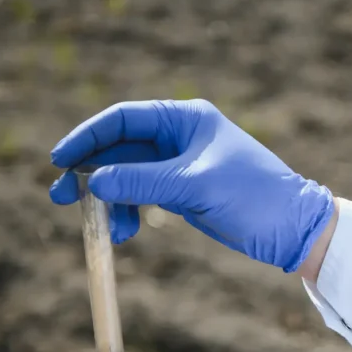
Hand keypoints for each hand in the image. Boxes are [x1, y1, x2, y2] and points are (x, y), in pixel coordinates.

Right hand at [48, 99, 335, 272]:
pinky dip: (127, 213)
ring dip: (108, 200)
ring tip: (103, 228)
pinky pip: (141, 196)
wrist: (292, 230)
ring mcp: (179, 166)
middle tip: (59, 198)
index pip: (124, 118)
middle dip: (89, 173)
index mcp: (186, 119)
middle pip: (119, 148)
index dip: (88, 137)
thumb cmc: (254, 197)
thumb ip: (143, 182)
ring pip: (126, 176)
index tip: (59, 160)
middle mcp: (179, 137)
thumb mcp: (195, 188)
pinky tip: (122, 233)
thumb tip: (93, 182)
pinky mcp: (183, 193)